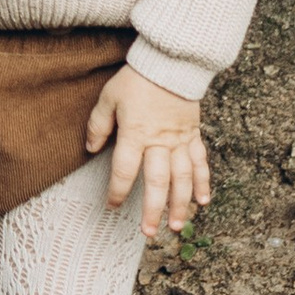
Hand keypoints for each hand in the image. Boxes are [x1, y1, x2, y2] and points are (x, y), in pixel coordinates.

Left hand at [86, 68, 209, 243]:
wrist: (170, 61)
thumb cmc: (137, 79)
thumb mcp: (109, 97)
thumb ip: (98, 124)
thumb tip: (91, 148)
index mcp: (136, 133)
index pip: (125, 169)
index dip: (118, 190)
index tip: (113, 205)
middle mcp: (160, 141)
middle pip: (157, 181)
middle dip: (153, 209)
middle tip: (148, 232)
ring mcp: (180, 140)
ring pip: (182, 178)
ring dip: (180, 204)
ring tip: (176, 226)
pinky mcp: (193, 134)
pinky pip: (200, 162)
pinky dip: (203, 182)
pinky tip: (203, 202)